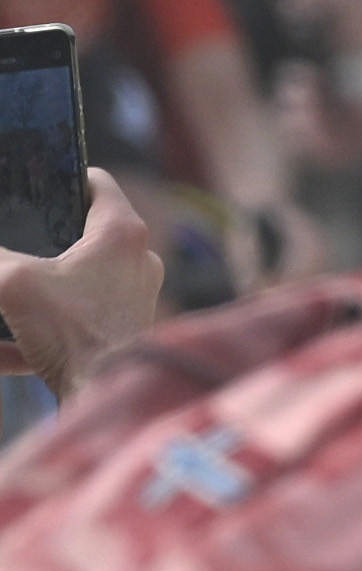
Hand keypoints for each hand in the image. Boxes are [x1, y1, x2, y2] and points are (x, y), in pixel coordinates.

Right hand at [0, 172, 174, 392]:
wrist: (105, 394)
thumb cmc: (70, 332)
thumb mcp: (15, 284)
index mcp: (122, 233)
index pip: (97, 182)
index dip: (63, 176)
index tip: (37, 182)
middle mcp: (140, 258)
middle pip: (88, 228)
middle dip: (49, 231)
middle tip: (19, 233)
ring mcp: (138, 292)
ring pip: (84, 271)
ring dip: (47, 277)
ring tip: (16, 278)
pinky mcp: (128, 324)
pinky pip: (82, 309)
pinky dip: (49, 315)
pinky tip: (12, 338)